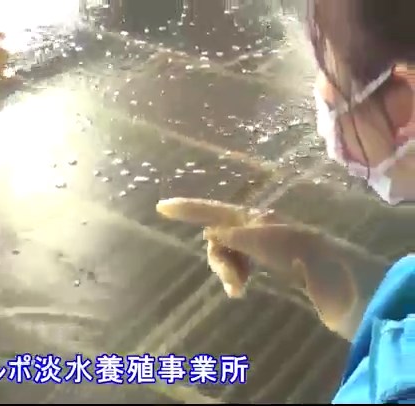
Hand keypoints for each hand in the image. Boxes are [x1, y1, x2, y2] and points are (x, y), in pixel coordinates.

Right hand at [156, 197, 386, 338]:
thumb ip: (233, 236)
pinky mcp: (269, 264)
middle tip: (232, 283)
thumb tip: (210, 235)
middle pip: (218, 238)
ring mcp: (262, 246)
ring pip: (227, 255)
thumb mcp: (262, 241)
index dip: (186, 208)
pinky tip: (241, 288)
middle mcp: (255, 227)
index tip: (161, 207)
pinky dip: (235, 276)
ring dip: (227, 272)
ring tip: (238, 290)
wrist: (337, 280)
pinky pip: (239, 266)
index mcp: (252, 217)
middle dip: (218, 260)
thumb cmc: (299, 256)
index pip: (212, 210)